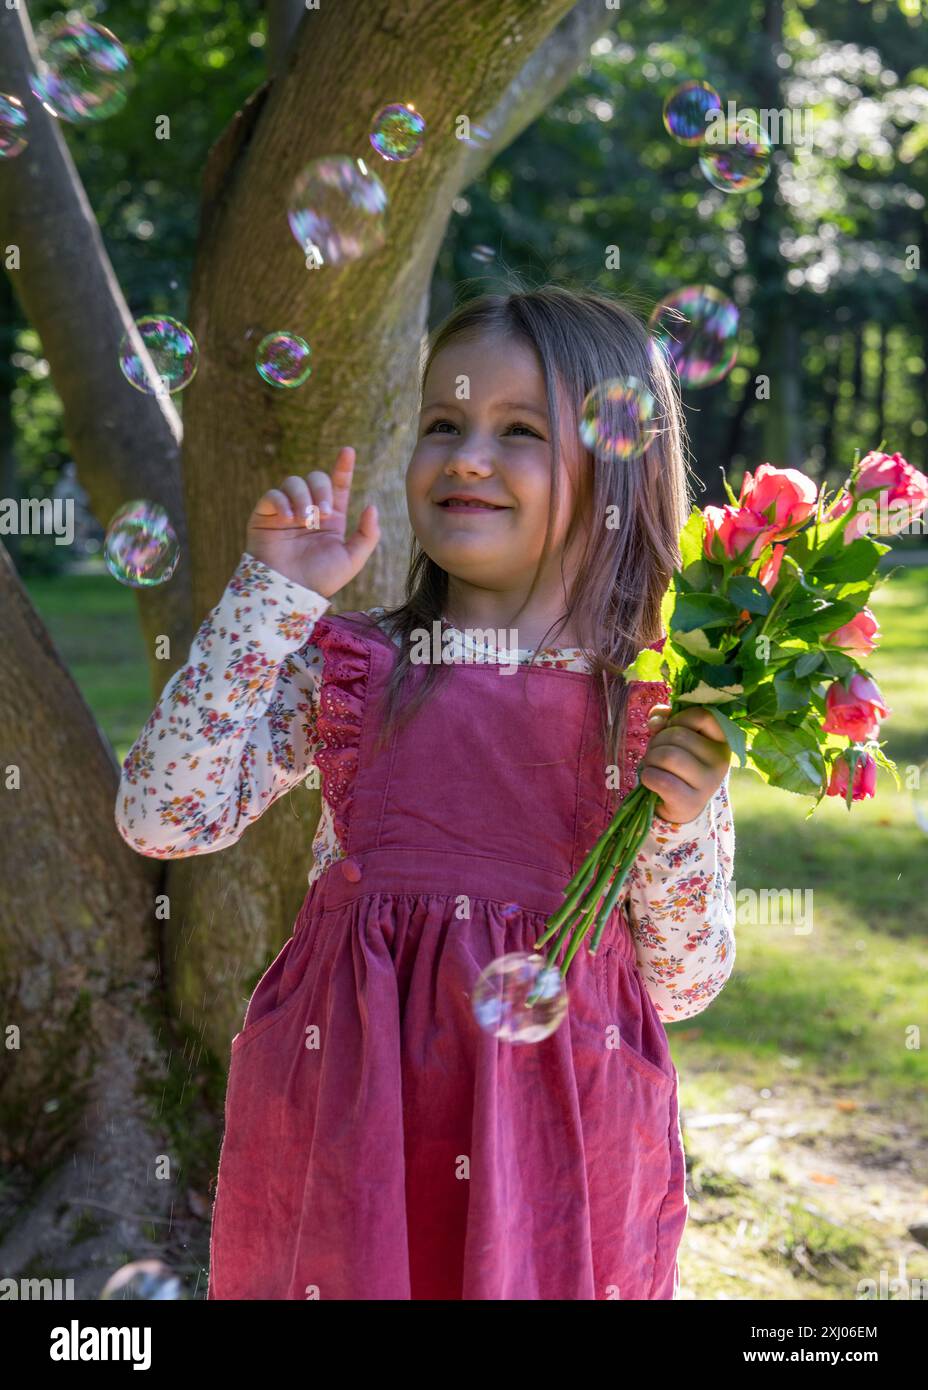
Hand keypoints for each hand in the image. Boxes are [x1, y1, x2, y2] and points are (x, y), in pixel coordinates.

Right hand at [245, 447, 379, 598]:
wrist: (289, 592)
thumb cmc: (321, 579)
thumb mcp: (352, 560)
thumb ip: (368, 534)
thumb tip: (371, 506)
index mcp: (331, 518)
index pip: (338, 485)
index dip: (343, 467)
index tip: (347, 451)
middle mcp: (309, 510)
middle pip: (316, 479)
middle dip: (322, 489)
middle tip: (323, 512)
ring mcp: (286, 511)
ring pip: (294, 482)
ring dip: (302, 497)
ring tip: (304, 520)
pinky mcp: (265, 516)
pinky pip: (272, 495)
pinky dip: (281, 502)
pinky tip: (288, 518)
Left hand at [638, 703, 731, 824]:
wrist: (680, 806)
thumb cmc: (678, 766)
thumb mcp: (676, 739)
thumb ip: (667, 720)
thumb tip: (656, 720)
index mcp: (722, 741)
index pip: (702, 716)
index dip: (678, 718)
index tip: (670, 729)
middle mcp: (720, 761)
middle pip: (678, 735)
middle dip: (657, 742)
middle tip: (656, 753)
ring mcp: (708, 783)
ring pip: (668, 756)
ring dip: (650, 759)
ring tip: (653, 766)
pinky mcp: (691, 802)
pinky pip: (661, 780)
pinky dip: (648, 776)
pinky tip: (650, 780)